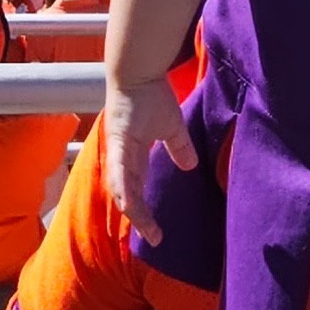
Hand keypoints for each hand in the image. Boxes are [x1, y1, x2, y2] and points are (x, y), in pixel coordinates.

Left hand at [104, 76, 197, 242]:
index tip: (158, 233)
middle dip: (139, 219)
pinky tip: (129, 204)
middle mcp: (122, 158)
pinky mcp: (120, 140)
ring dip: (133, 209)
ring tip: (147, 228)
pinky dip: (124, 188)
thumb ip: (179, 147)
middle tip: (154, 238)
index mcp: (133, 158)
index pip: (136, 192)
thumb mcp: (172, 127)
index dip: (144, 213)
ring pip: (121, 188)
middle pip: (126, 196)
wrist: (139, 71)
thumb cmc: (151, 96)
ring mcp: (118, 150)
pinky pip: (121, 169)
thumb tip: (191, 166)